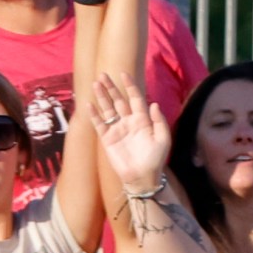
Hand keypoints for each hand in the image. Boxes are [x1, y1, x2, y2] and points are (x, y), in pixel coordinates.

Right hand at [90, 72, 171, 187]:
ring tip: (96, 83)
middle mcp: (128, 122)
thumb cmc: (155, 160)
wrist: (142, 178)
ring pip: (108, 109)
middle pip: (118, 100)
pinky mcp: (108, 140)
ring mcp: (117, 130)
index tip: (124, 74)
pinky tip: (89, 105)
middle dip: (111, 87)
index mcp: (142, 119)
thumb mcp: (163, 139)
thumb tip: (153, 104)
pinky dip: (94, 115)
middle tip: (103, 74)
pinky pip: (100, 125)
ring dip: (102, 97)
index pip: (134, 98)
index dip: (129, 85)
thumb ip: (159, 121)